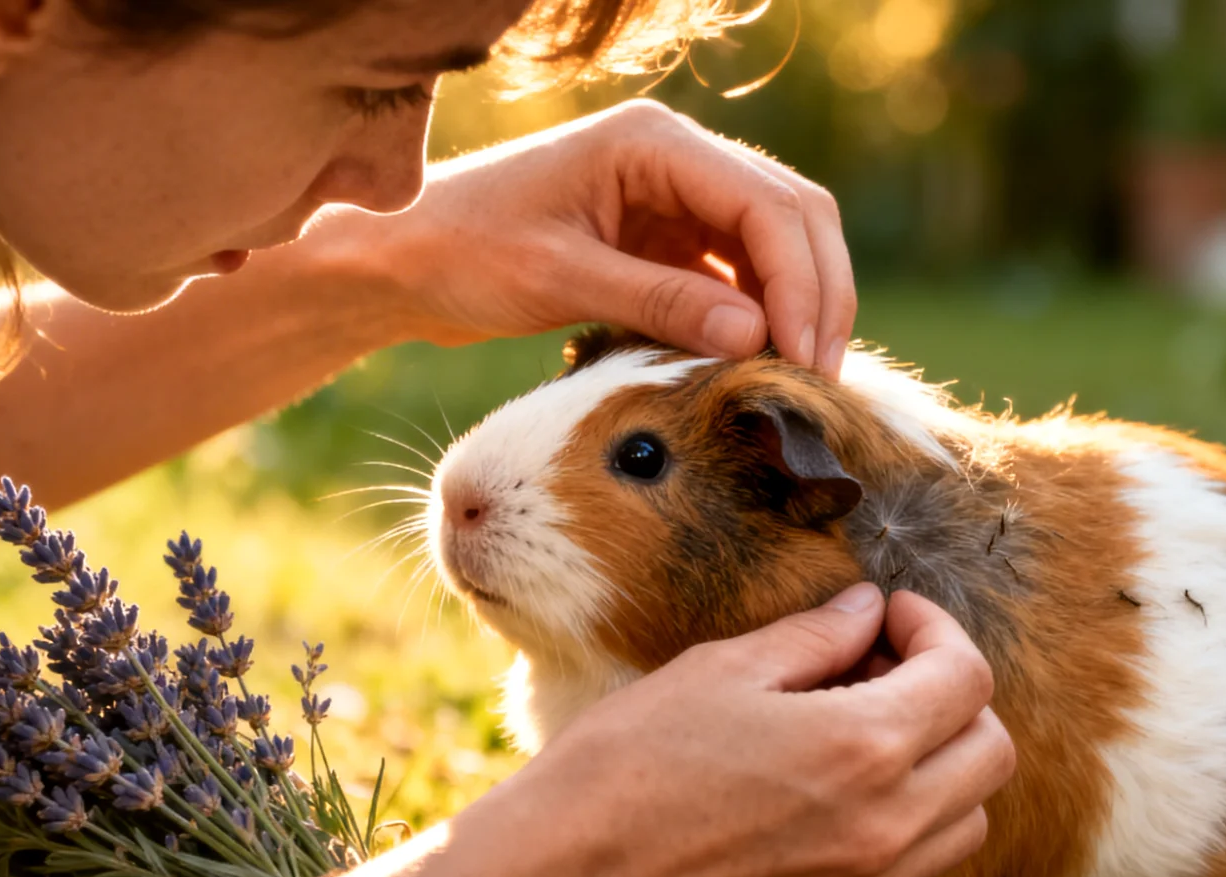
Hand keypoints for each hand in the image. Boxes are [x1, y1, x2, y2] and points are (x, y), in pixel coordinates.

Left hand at [313, 99, 857, 376]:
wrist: (403, 257)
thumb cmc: (463, 251)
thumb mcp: (559, 278)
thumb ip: (658, 302)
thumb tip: (758, 339)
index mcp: (654, 143)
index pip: (766, 205)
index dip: (801, 283)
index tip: (806, 358)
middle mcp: (677, 160)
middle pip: (792, 217)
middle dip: (818, 295)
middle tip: (822, 379)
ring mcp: (676, 199)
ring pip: (775, 247)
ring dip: (797, 309)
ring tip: (802, 383)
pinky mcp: (666, 242)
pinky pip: (738, 277)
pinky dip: (760, 319)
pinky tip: (762, 368)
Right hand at [490, 585, 1014, 876]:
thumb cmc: (630, 762)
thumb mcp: (723, 670)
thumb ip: (815, 636)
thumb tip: (868, 609)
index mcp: (862, 748)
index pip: (966, 678)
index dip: (935, 629)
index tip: (888, 615)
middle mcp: (886, 826)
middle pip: (991, 751)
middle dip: (952, 695)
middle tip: (880, 667)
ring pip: (968, 819)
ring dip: (941, 765)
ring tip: (865, 732)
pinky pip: (922, 873)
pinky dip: (913, 827)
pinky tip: (845, 795)